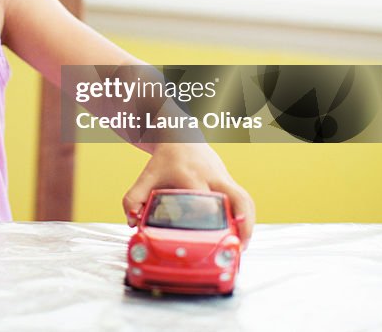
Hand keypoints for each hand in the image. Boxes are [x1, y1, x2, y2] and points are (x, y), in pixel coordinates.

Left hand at [122, 142, 255, 246]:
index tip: (213, 235)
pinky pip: (245, 199)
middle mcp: (212, 176)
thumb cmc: (164, 161)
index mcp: (191, 176)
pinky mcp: (230, 180)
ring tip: (242, 245)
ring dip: (248, 223)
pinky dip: (246, 217)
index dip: (211, 217)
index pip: (205, 199)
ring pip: (245, 199)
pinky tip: (241, 234)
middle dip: (242, 222)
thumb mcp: (145, 177)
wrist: (181, 136)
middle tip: (239, 246)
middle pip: (237, 197)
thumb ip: (133, 199)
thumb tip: (134, 223)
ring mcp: (224, 178)